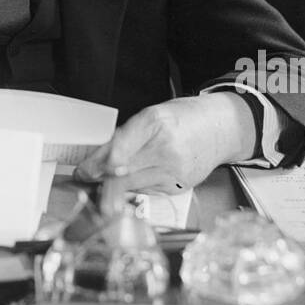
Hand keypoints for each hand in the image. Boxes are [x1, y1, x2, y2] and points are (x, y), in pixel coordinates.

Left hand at [73, 93, 256, 194]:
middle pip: (124, 170)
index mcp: (156, 122)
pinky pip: (147, 190)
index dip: (100, 162)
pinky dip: (134, 186)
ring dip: (112, 186)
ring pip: (133, 184)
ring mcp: (175, 170)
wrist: (221, 128)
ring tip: (100, 183)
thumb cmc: (184, 118)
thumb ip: (127, 135)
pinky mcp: (179, 187)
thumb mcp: (153, 115)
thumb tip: (98, 157)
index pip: (122, 146)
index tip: (83, 170)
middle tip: (83, 178)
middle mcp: (167, 148)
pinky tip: (129, 181)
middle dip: (100, 178)